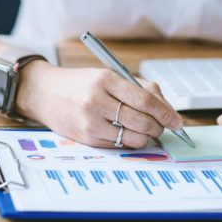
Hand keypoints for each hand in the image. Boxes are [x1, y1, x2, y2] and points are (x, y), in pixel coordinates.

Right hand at [14, 61, 182, 148]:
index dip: (166, 112)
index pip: (145, 100)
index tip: (177, 120)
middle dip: (159, 127)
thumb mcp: (108, 75)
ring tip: (145, 130)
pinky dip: (129, 141)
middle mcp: (96, 100)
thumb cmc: (81, 83)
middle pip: (142, 121)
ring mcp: (90, 122)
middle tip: (161, 126)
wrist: (44, 93)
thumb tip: (166, 109)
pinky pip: (119, 145)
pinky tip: (126, 133)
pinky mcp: (86, 138)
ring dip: (146, 137)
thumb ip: (139, 88)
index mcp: (105, 79)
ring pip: (133, 137)